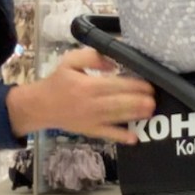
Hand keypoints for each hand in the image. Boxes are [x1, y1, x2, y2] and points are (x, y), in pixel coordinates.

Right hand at [6, 48, 154, 143]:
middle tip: (154, 100)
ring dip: (135, 116)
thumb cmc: (58, 81)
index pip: (114, 85)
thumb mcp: (70, 61)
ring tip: (150, 112)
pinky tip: (134, 138)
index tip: (148, 84)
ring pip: (116, 118)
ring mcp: (91, 119)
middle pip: (119, 103)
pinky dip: (120, 137)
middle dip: (138, 102)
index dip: (133, 85)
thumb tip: (113, 62)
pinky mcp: (90, 130)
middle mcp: (90, 104)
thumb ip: (92, 57)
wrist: (40, 106)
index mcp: (87, 85)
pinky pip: (107, 134)